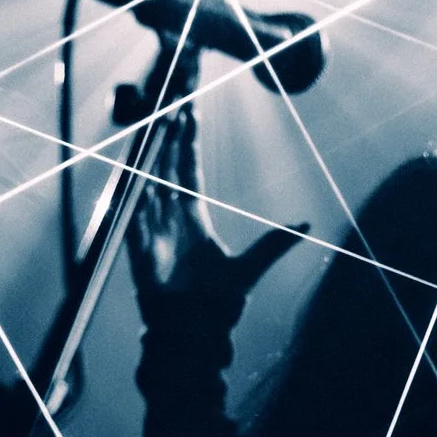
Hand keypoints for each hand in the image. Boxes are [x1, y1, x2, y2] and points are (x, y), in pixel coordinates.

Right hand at [132, 102, 304, 333]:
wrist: (194, 338)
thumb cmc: (215, 307)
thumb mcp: (250, 269)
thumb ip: (275, 244)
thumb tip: (306, 224)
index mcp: (193, 219)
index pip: (188, 170)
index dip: (187, 141)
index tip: (188, 111)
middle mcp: (169, 220)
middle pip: (167, 166)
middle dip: (168, 133)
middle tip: (171, 97)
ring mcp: (153, 233)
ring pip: (149, 182)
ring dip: (150, 153)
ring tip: (151, 121)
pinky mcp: (140, 253)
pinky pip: (133, 219)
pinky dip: (131, 196)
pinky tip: (131, 172)